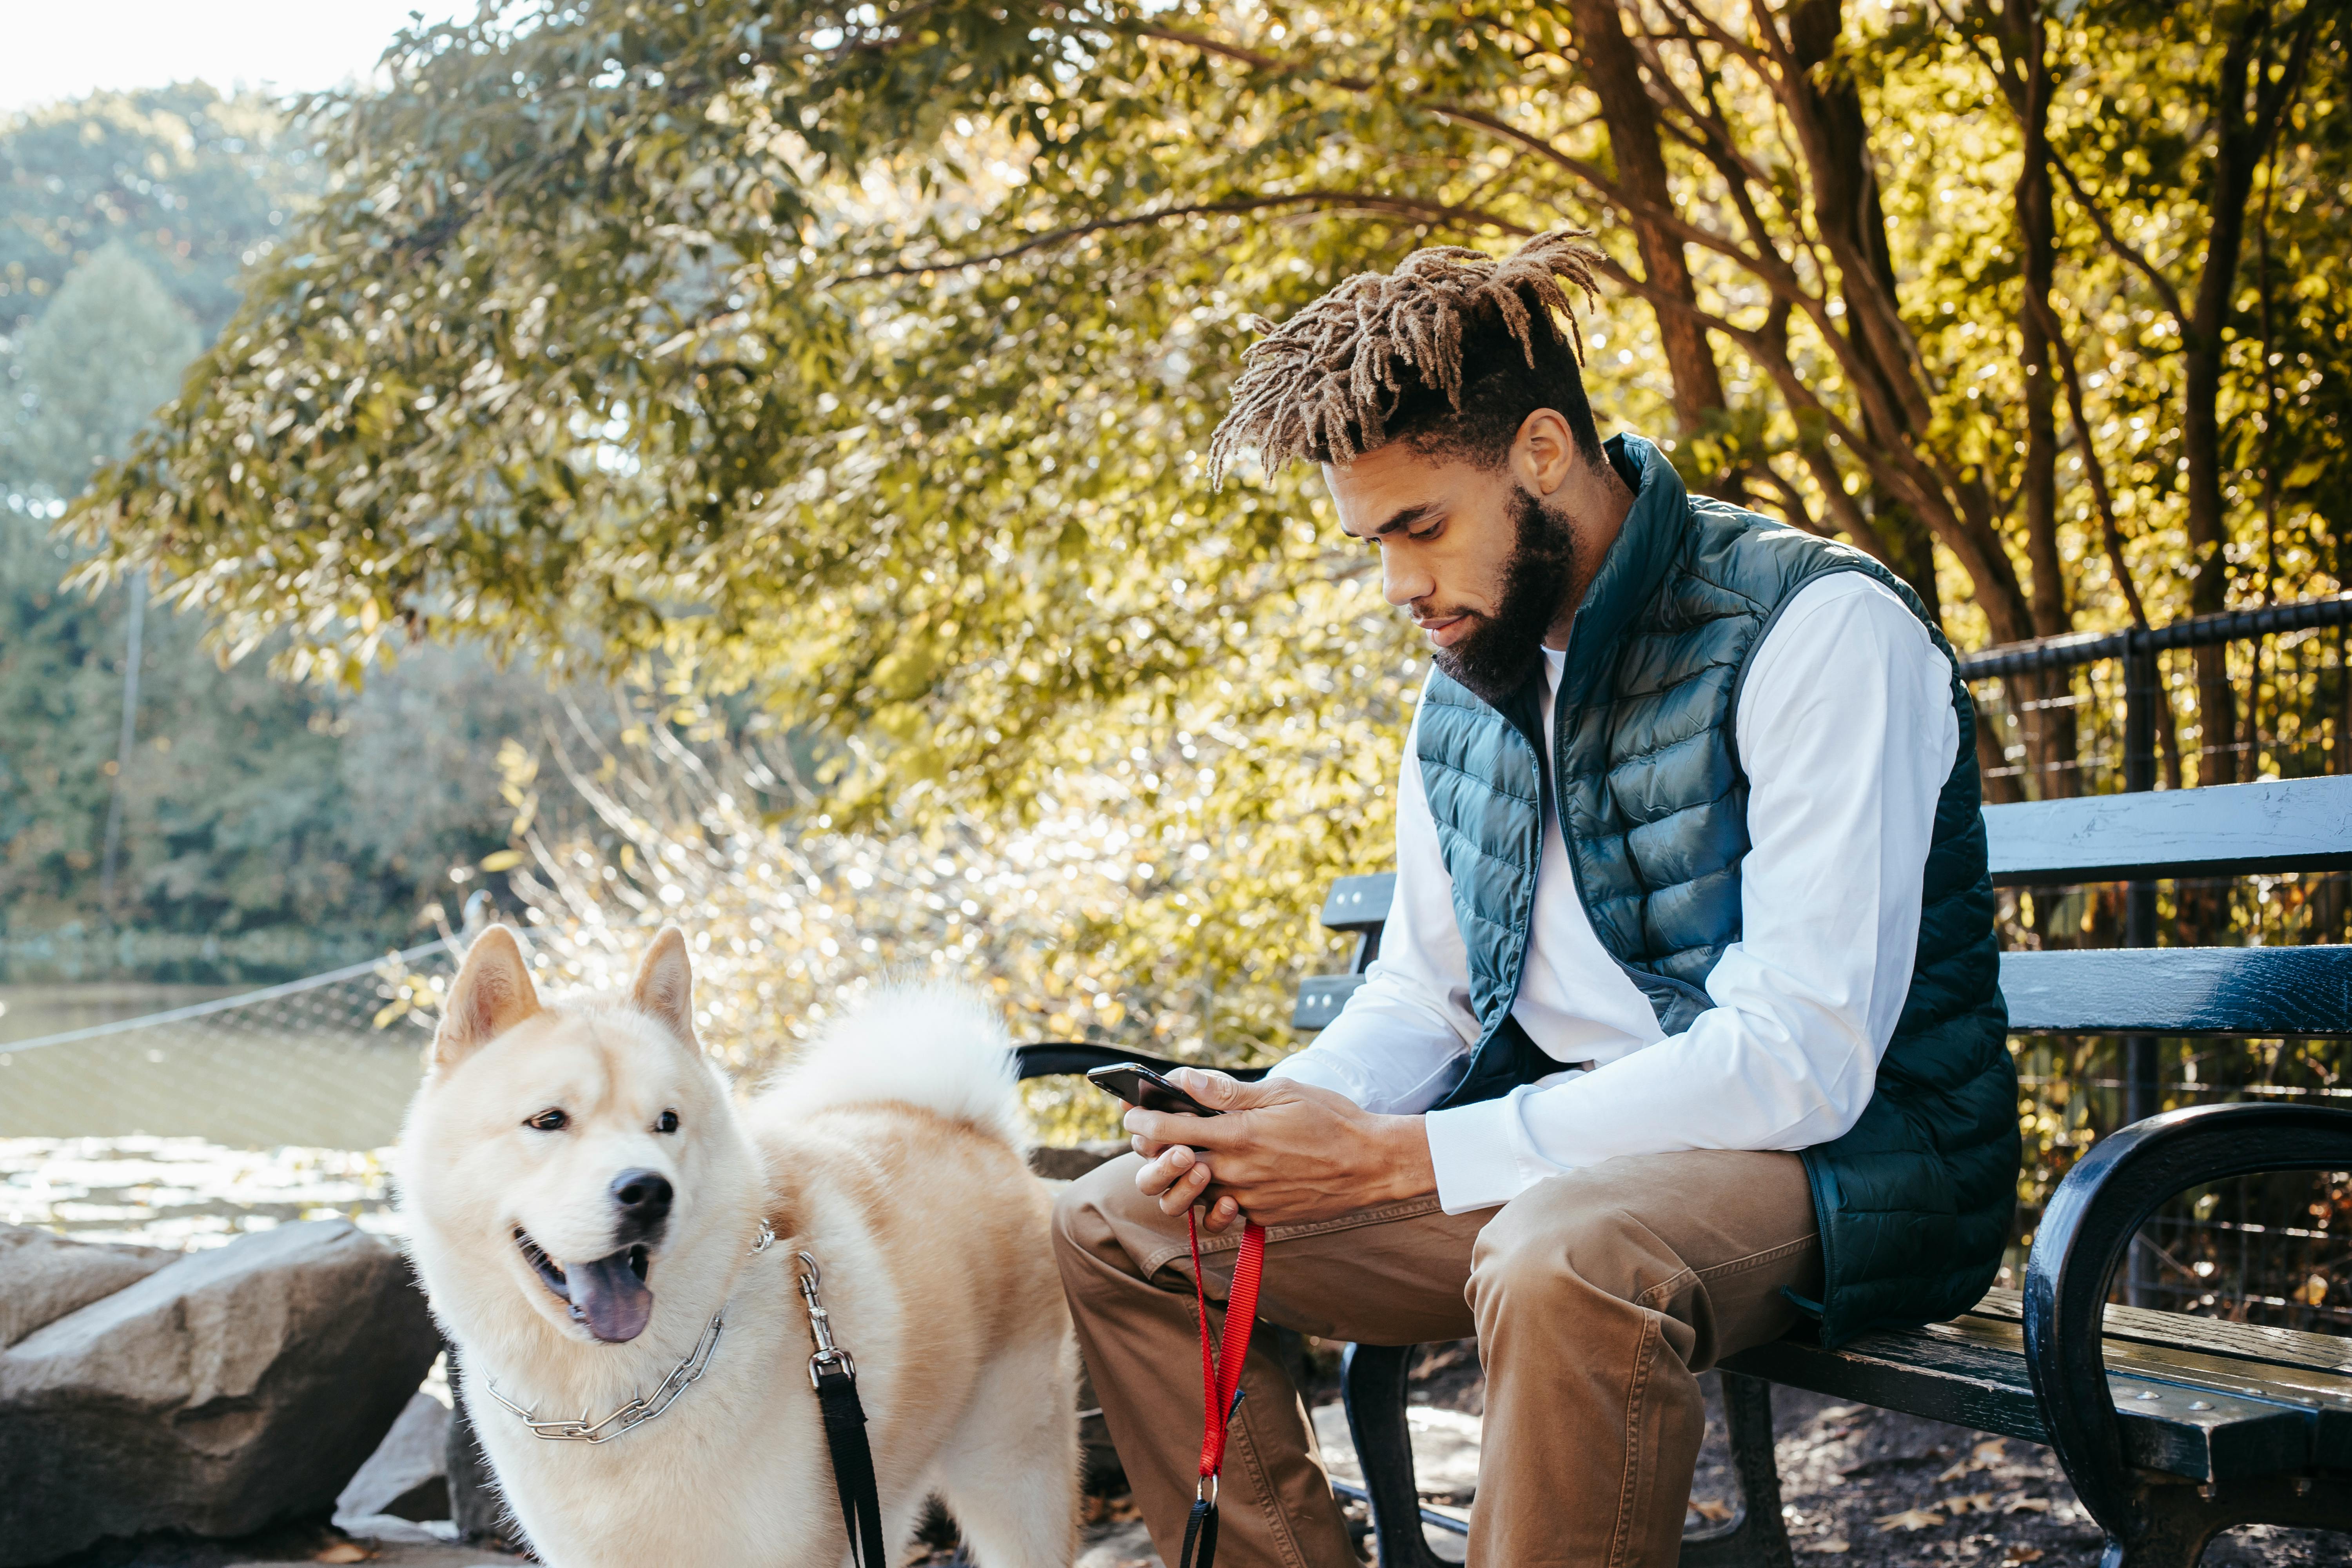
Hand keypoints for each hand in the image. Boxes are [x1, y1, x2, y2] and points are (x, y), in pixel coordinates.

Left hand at [1128, 1069, 1436, 1231]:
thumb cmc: (1332, 1119)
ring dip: (1181, 1177)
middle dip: (1153, 1152)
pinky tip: (1225, 1177)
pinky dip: (1216, 1195)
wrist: (1373, 1166)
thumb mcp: (1282, 1092)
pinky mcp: (1262, 1217)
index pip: (1169, 1132)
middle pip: (1172, 1167)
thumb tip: (1184, 1079)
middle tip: (1150, 1136)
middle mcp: (1237, 1172)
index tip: (1132, 1113)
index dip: (1143, 1122)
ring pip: (1194, 1193)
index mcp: (1239, 1135)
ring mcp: (1248, 1199)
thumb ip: (1228, 1092)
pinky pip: (1224, 1210)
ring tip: (1186, 1156)